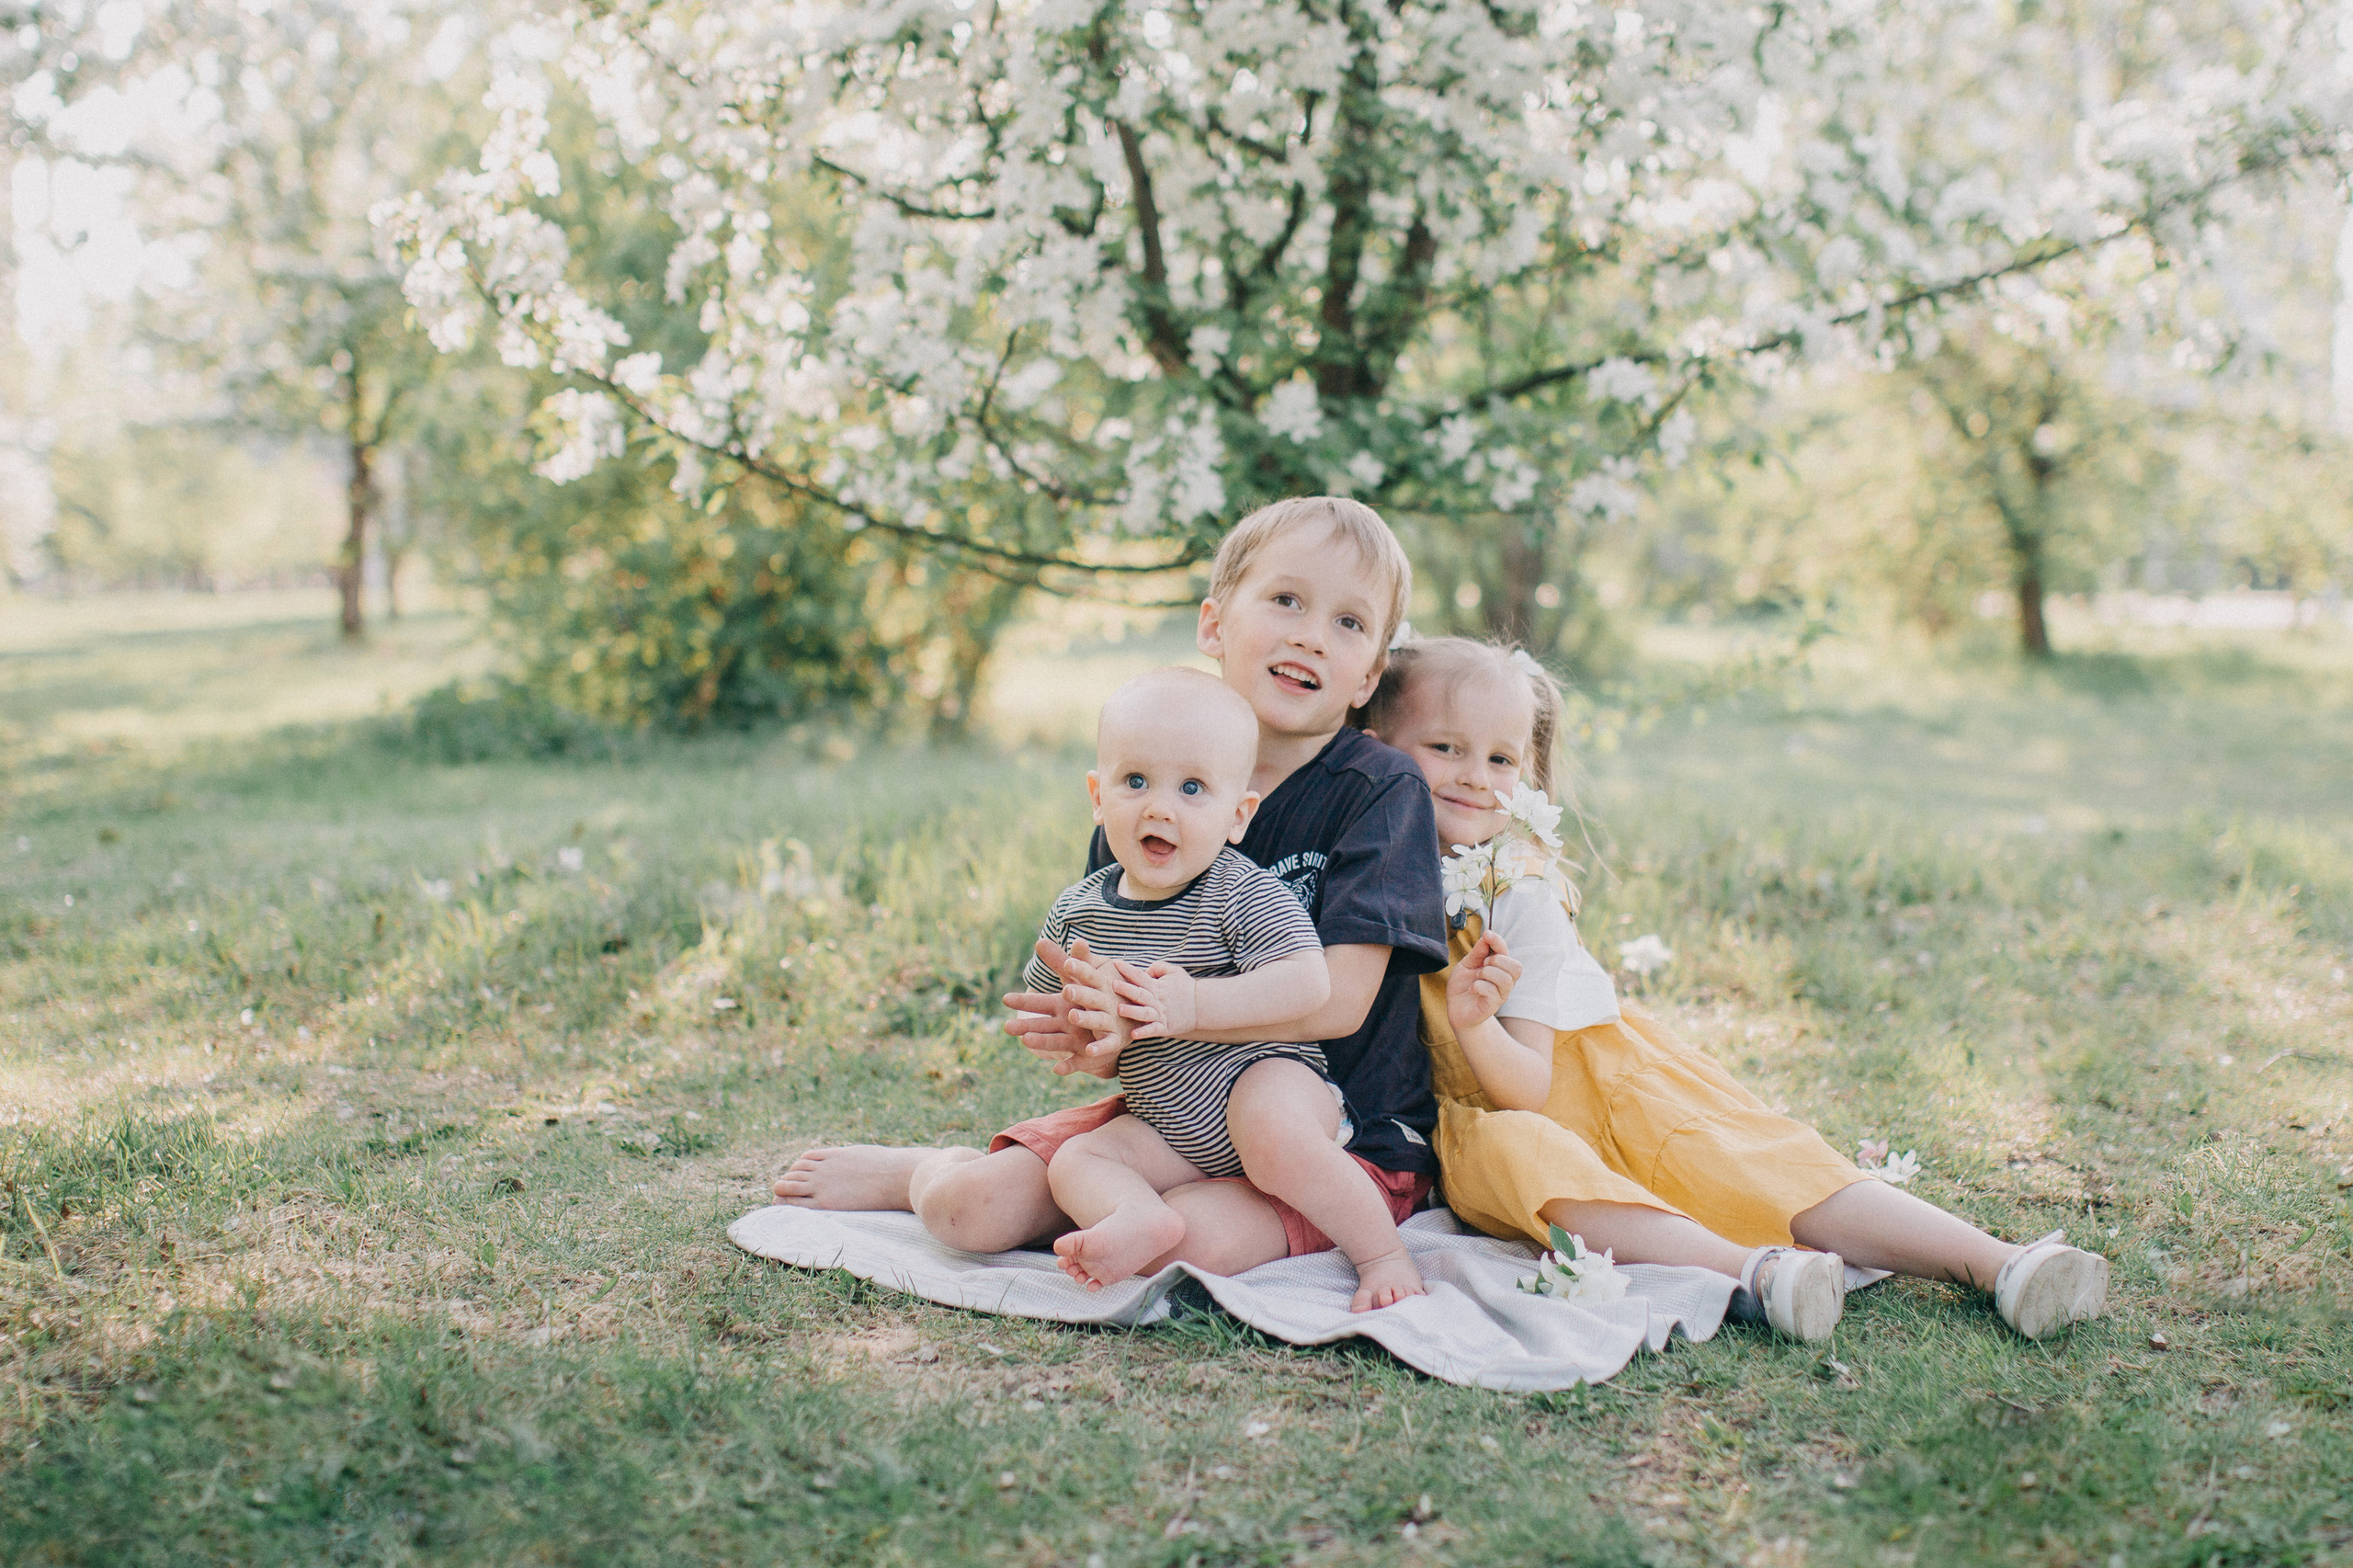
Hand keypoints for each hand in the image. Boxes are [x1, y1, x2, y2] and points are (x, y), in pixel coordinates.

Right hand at [1003, 938, 1122, 1077]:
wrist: (1116, 1028)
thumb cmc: (1095, 1001)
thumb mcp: (1087, 979)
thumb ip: (1076, 961)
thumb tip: (1069, 937)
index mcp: (1061, 1006)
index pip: (1039, 1002)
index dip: (1023, 1001)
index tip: (1005, 998)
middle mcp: (1063, 1025)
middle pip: (1042, 1025)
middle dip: (1026, 1026)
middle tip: (1006, 1027)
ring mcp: (1073, 1041)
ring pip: (1055, 1042)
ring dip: (1041, 1043)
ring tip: (1025, 1042)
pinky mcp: (1086, 1056)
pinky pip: (1076, 1063)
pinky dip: (1067, 1067)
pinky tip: (1057, 1070)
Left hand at [1061, 946, 1139, 1070]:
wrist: (1132, 1016)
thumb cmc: (1101, 992)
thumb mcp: (1082, 976)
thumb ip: (1060, 961)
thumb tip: (1039, 941)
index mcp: (1096, 985)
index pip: (1087, 975)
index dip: (1079, 969)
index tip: (1068, 963)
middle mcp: (1103, 1002)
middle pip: (1090, 997)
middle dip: (1080, 994)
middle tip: (1067, 989)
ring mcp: (1109, 1021)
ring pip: (1096, 1020)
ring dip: (1086, 1019)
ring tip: (1072, 1016)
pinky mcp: (1113, 1041)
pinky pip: (1105, 1046)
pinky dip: (1097, 1050)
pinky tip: (1086, 1053)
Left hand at [1107, 958, 1196, 1038]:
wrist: (1203, 1004)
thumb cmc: (1185, 987)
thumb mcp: (1174, 971)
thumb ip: (1158, 967)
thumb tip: (1144, 968)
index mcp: (1157, 986)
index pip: (1140, 975)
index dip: (1128, 969)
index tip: (1115, 963)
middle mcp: (1157, 1000)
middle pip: (1140, 994)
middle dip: (1126, 989)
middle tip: (1113, 984)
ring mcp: (1161, 1014)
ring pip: (1144, 1013)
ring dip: (1132, 1011)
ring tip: (1119, 1009)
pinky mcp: (1165, 1027)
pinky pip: (1153, 1030)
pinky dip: (1144, 1032)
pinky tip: (1134, 1034)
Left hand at [1445, 932, 1522, 1033]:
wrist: (1456, 1010)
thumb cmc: (1463, 985)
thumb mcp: (1466, 965)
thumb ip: (1476, 953)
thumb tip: (1486, 937)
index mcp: (1499, 968)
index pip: (1506, 953)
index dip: (1498, 941)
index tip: (1487, 934)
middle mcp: (1504, 982)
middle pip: (1516, 967)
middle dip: (1497, 960)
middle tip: (1481, 965)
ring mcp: (1500, 995)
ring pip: (1506, 979)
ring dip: (1487, 973)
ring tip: (1476, 977)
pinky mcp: (1492, 1006)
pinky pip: (1492, 992)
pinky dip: (1479, 986)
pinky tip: (1471, 988)